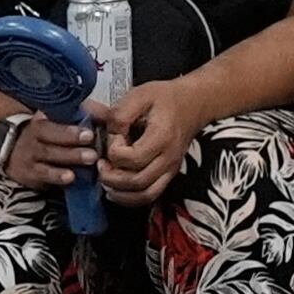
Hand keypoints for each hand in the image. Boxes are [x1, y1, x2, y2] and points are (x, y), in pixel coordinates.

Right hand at [0, 109, 98, 192]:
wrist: (11, 149)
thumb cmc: (43, 134)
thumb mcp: (53, 120)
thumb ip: (78, 116)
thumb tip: (107, 114)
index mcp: (40, 124)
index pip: (54, 126)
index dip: (70, 131)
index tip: (89, 134)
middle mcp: (34, 142)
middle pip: (52, 145)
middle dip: (73, 150)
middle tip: (92, 154)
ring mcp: (31, 159)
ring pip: (48, 162)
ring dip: (66, 165)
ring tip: (81, 168)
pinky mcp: (30, 175)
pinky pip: (43, 177)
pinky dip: (56, 178)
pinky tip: (69, 178)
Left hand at [97, 72, 215, 204]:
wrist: (193, 104)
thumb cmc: (165, 99)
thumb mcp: (140, 95)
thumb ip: (119, 113)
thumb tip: (102, 131)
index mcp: (162, 136)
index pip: (133, 157)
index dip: (114, 151)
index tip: (112, 138)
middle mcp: (169, 157)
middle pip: (137, 181)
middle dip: (112, 177)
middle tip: (100, 164)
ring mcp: (170, 169)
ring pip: (145, 195)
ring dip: (120, 193)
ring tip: (105, 180)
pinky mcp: (168, 175)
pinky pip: (150, 196)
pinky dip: (130, 198)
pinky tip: (116, 190)